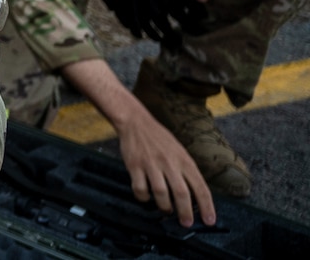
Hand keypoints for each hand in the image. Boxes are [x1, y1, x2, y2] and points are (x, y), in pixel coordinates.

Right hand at [114, 107, 215, 225]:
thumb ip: (187, 171)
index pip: (200, 187)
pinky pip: (140, 188)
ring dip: (165, 207)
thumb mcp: (179, 151)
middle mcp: (169, 163)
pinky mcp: (134, 165)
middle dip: (186, 212)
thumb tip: (195, 195)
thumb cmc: (159, 138)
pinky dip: (143, 197)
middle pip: (181, 193)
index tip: (209, 221)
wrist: (135, 122)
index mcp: (184, 160)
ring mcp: (151, 164)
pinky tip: (146, 197)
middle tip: (186, 223)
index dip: (207, 207)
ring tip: (166, 211)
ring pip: (161, 193)